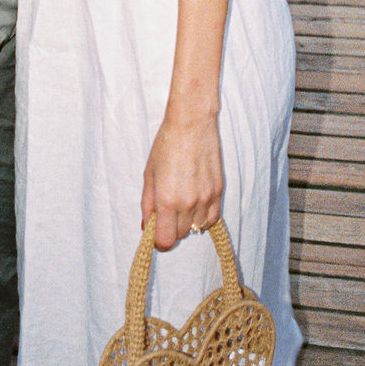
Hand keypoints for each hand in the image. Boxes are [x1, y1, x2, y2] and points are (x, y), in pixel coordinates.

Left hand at [140, 111, 222, 250]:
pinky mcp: (218, 192)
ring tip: (182, 201)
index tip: (156, 232)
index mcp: (167, 200)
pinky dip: (203, 217)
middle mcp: (188, 204)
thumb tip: (146, 226)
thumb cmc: (166, 145)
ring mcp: (206, 199)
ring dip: (188, 221)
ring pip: (196, 228)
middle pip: (180, 235)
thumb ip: (147, 204)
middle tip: (167, 210)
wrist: (192, 124)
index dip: (158, 241)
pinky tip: (196, 203)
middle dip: (171, 228)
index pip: (165, 240)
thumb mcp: (149, 174)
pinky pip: (212, 219)